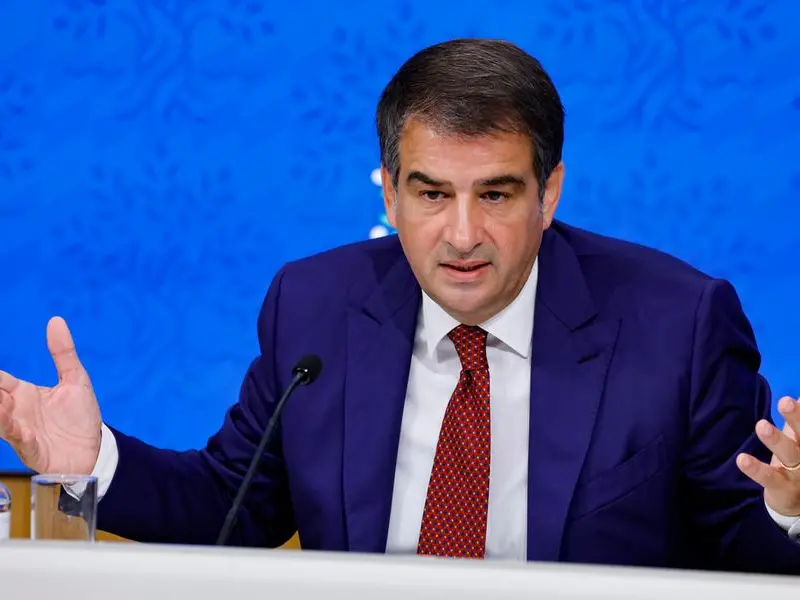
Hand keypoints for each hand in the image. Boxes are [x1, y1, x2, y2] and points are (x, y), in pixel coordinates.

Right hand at [0, 317, 101, 473]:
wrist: (94, 449)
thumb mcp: (75, 379)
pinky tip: (14, 424)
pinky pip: (18, 439)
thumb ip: (63, 352)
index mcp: (23, 393)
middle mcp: (16, 411)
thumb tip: (56, 320)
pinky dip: (14, 431)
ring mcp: (21, 430)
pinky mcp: (31, 448)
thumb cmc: (80, 416)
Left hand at [737, 396, 799, 516]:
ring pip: (788, 454)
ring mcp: (797, 473)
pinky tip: (741, 459)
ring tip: (761, 425)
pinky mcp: (782, 487)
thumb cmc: (797, 462)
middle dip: (796, 418)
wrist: (798, 502)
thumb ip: (798, 420)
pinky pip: (769, 477)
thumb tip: (799, 395)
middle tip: (785, 401)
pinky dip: (755, 469)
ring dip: (775, 439)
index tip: (793, 397)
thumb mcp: (799, 439)